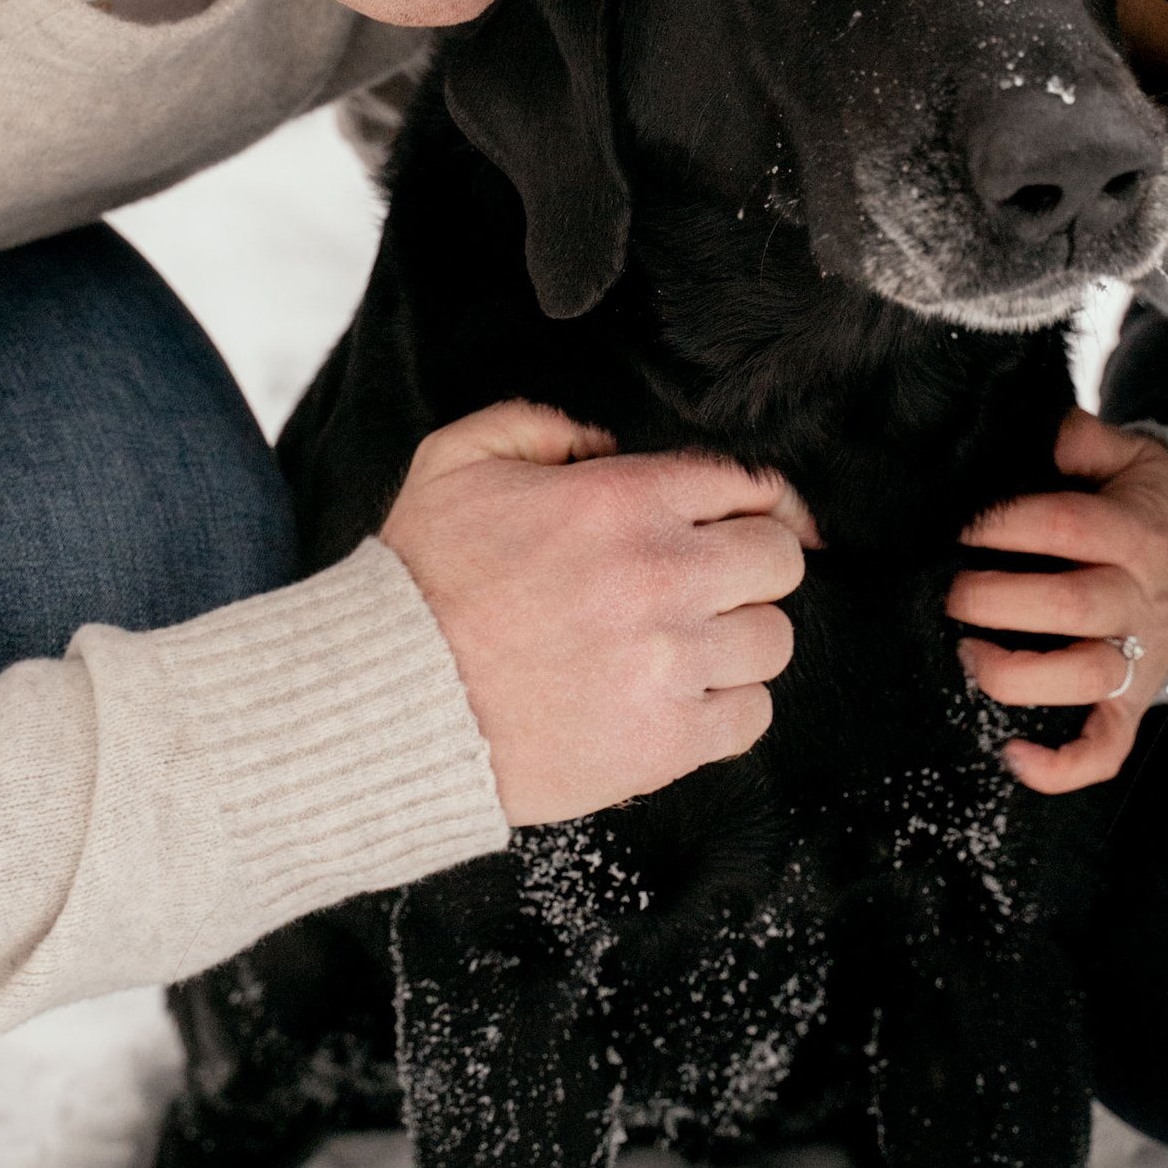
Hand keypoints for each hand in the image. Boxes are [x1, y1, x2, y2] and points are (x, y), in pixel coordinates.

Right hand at [381, 400, 815, 825]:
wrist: (387, 704)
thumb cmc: (417, 587)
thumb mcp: (454, 462)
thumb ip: (535, 426)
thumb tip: (601, 440)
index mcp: (622, 500)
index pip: (749, 485)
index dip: (755, 502)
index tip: (750, 521)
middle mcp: (661, 575)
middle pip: (779, 561)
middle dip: (752, 566)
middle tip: (714, 585)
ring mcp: (669, 662)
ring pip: (773, 640)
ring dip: (739, 640)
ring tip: (692, 646)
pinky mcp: (665, 742)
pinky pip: (752, 717)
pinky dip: (729, 708)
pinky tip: (685, 700)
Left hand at [946, 409, 1167, 793]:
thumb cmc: (1150, 507)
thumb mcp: (1133, 458)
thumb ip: (1085, 440)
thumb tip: (1040, 427)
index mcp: (1135, 532)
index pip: (1066, 525)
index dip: (1005, 523)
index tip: (958, 524)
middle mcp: (1140, 597)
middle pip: (1070, 606)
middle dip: (997, 601)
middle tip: (949, 593)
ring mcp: (1141, 656)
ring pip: (1086, 680)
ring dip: (1018, 675)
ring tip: (966, 656)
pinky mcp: (1136, 700)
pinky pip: (1108, 747)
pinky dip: (1063, 767)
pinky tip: (1011, 757)